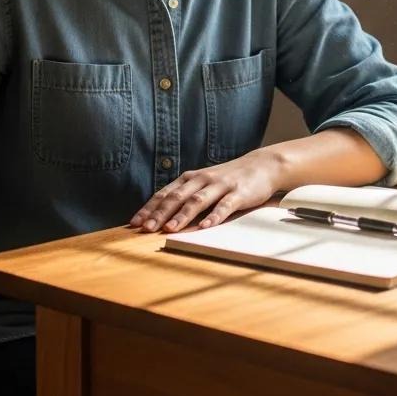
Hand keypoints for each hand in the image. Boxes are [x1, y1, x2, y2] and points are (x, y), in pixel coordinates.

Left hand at [129, 154, 280, 232]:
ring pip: (197, 201)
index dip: (149, 208)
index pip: (165, 193)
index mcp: (191, 178)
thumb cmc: (229, 178)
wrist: (262, 165)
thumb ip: (186, 195)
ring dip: (182, 216)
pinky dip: (214, 216)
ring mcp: (220, 185)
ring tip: (170, 229)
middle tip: (146, 229)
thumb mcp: (204, 183)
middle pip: (177, 197)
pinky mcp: (239, 193)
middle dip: (160, 213)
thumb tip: (161, 214)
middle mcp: (202, 180)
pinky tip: (205, 227)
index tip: (134, 222)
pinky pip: (225, 206)